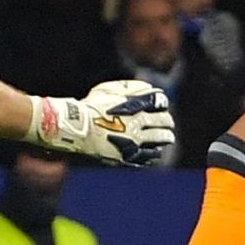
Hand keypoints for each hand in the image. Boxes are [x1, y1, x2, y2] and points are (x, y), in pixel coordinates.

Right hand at [27, 82, 176, 167]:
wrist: (75, 129)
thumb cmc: (89, 106)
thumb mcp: (107, 90)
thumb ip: (129, 87)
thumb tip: (148, 88)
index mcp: (134, 109)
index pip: (159, 107)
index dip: (163, 107)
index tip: (164, 109)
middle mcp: (137, 126)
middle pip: (161, 125)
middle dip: (167, 124)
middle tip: (169, 125)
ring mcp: (132, 143)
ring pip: (158, 142)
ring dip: (165, 139)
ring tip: (168, 139)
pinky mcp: (126, 157)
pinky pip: (147, 157)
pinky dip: (154, 153)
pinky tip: (155, 151)